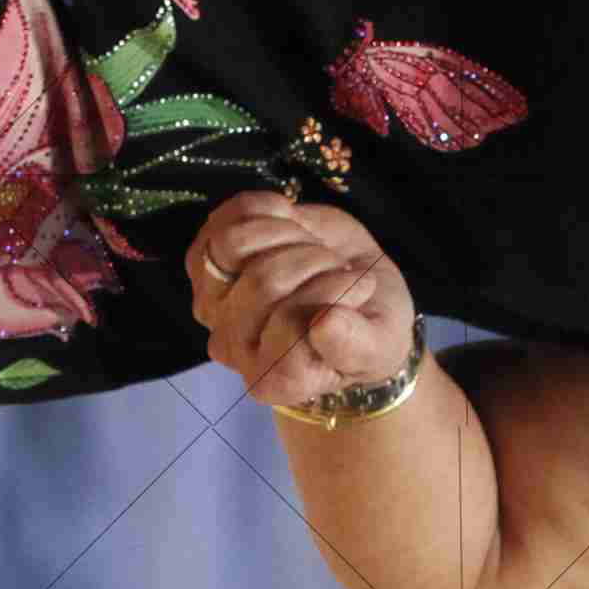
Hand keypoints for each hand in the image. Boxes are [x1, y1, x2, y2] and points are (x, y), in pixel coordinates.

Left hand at [185, 188, 419, 411]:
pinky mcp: (209, 257)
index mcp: (274, 379)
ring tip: (314, 248)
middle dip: (316, 261)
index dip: (332, 292)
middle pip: (264, 280)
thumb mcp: (379, 345)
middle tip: (339, 267)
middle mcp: (232, 346)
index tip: (359, 288)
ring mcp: (212, 300)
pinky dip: (269, 209)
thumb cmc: (366, 328)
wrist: (351, 295)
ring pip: (233, 244)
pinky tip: (293, 226)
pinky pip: (230, 216)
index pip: (289, 322)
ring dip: (288, 233)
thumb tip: (326, 322)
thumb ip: (355, 345)